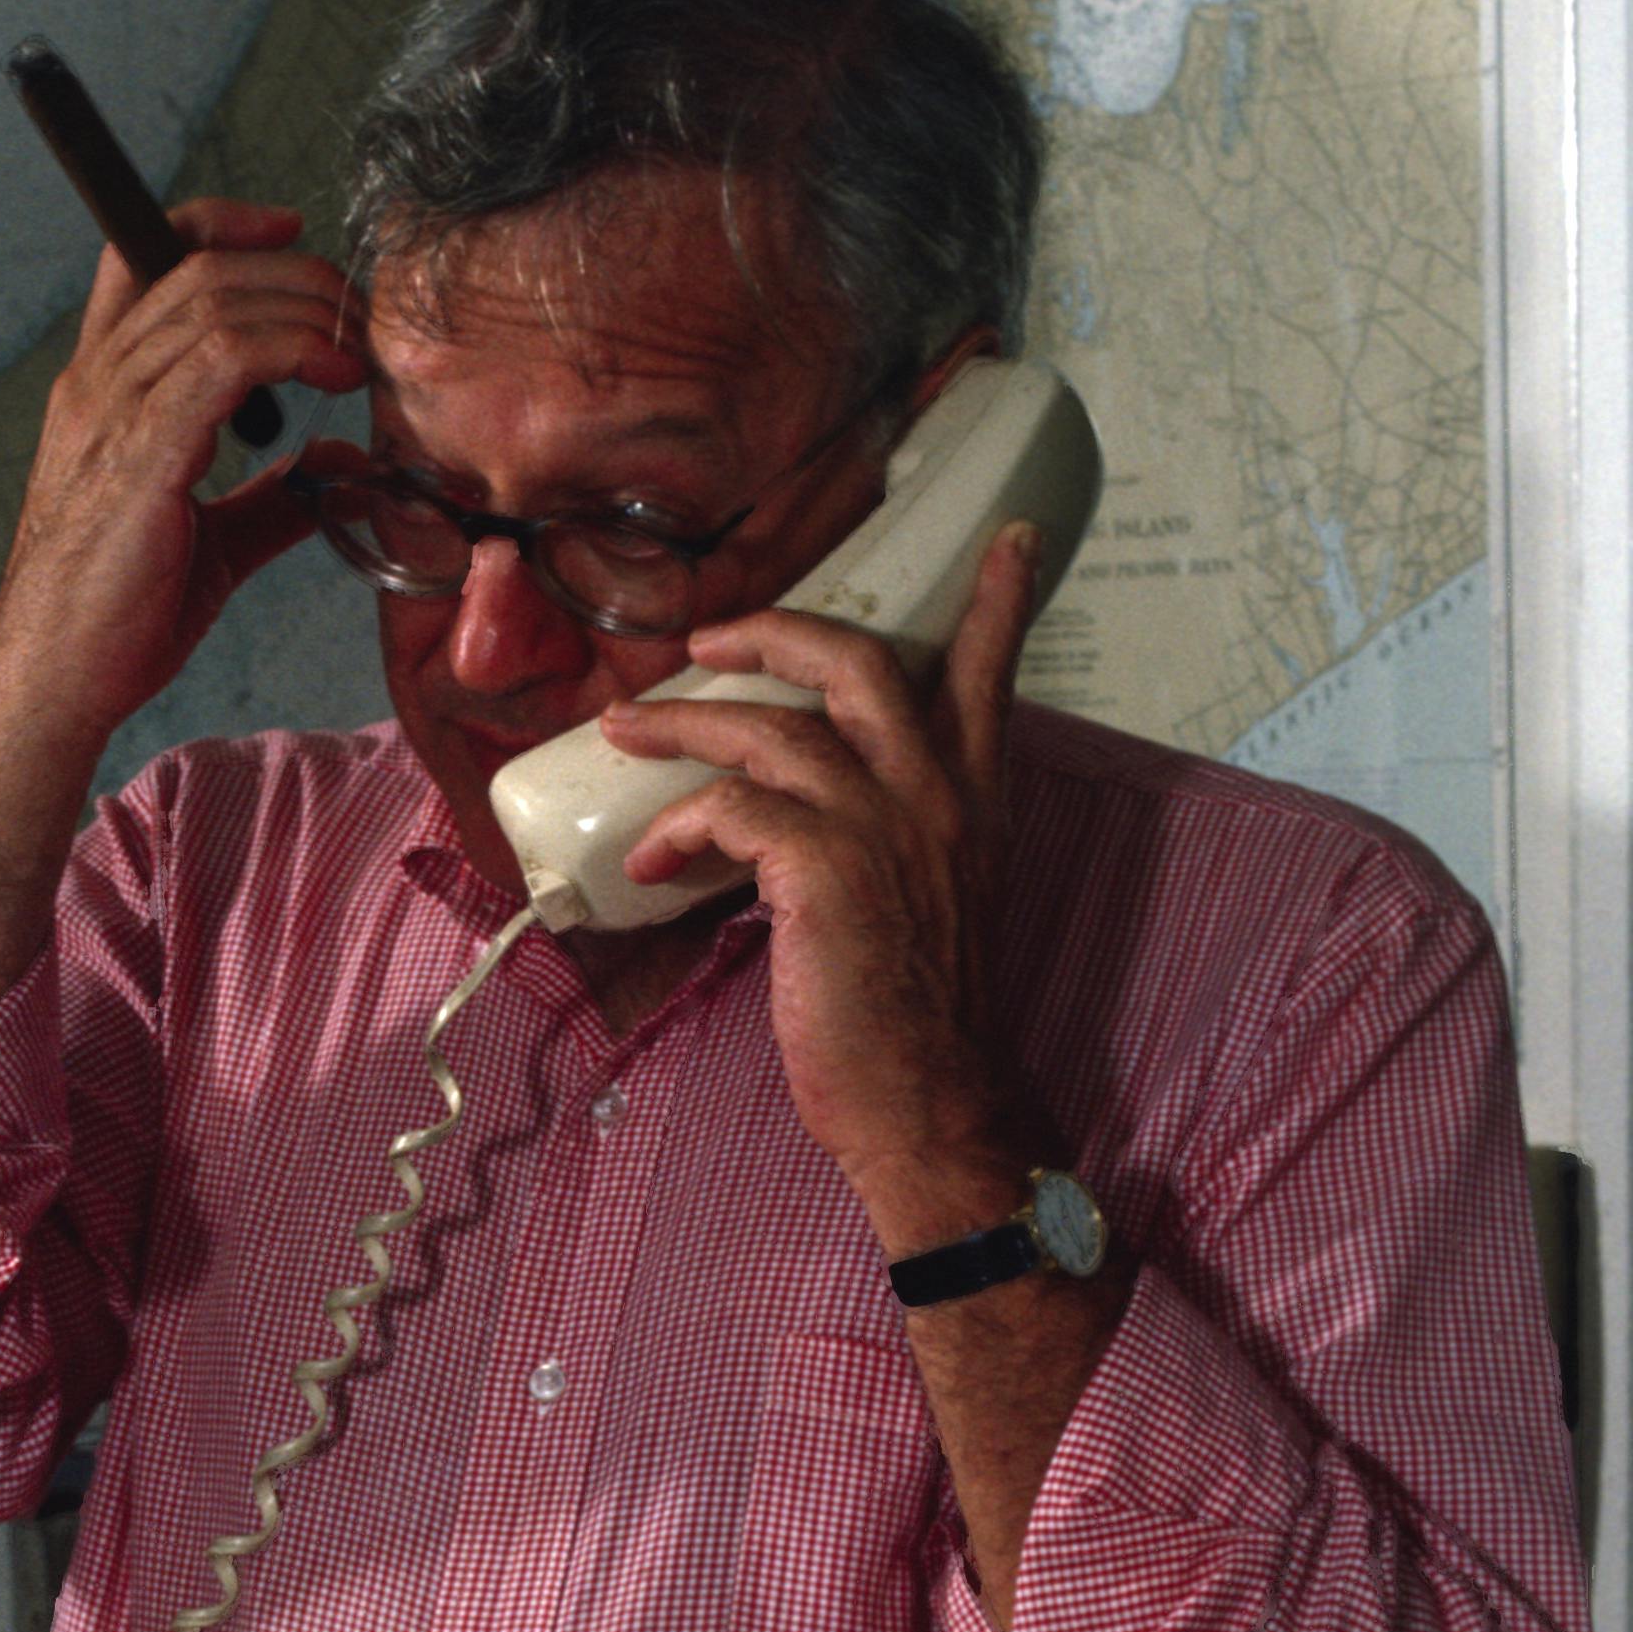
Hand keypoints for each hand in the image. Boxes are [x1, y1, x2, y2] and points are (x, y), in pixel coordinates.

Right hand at [0, 210, 362, 755]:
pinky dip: (291, 348)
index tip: (289, 239)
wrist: (53, 682)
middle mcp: (97, 386)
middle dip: (296, 273)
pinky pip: (223, 358)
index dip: (219, 223)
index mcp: (100, 392)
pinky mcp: (142, 454)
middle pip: (198, 264)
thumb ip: (270, 498)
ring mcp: (112, 414)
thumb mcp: (209, 542)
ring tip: (355, 349)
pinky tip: (330, 377)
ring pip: (216, 299)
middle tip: (357, 317)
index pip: (141, 255)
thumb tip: (339, 469)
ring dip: (305, 309)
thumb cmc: (111, 620)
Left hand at [591, 519, 1051, 1232]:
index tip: (1007, 534)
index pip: (990, 674)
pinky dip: (677, 829)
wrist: (928, 1097)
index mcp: (971, 798)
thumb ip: (887, 833)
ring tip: (625, 732)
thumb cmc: (912, 1009)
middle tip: (707, 637)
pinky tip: (648, 865)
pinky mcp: (823, 870)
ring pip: (771, 728)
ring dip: (682, 725)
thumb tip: (791, 810)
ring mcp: (882, 827)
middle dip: (774, 630)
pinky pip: (729, 810)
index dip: (997, 601)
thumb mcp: (926, 895)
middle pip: (857, 660)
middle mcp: (936, 795)